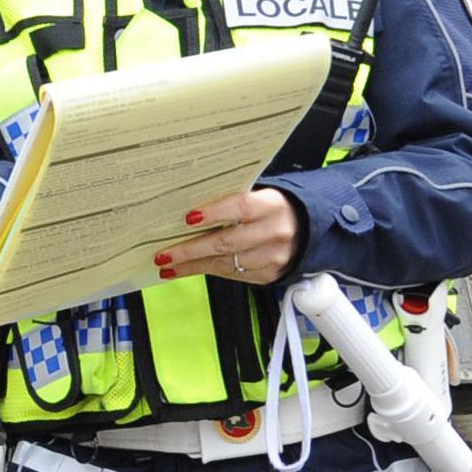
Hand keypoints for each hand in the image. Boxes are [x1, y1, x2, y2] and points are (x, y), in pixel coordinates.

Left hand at [155, 189, 302, 286]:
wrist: (307, 229)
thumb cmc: (273, 208)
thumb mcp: (259, 195)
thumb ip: (231, 201)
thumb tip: (190, 210)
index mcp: (271, 205)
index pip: (240, 207)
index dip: (213, 213)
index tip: (187, 219)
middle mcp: (274, 232)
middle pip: (226, 243)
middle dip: (191, 250)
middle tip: (165, 254)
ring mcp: (272, 257)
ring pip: (226, 264)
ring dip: (193, 266)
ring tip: (169, 266)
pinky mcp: (268, 274)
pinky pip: (233, 275)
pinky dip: (209, 271)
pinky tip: (190, 270)